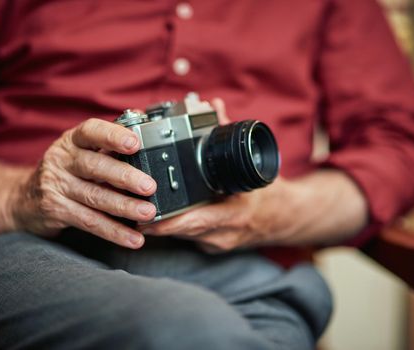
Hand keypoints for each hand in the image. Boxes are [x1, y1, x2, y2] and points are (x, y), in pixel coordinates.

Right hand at [9, 118, 156, 248]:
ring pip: (94, 197)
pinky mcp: (56, 211)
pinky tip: (134, 238)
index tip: (135, 142)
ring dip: (124, 206)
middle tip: (149, 187)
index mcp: (72, 141)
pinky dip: (114, 231)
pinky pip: (90, 222)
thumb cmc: (65, 170)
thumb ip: (109, 140)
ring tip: (148, 213)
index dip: (113, 135)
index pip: (91, 131)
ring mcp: (57, 186)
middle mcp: (62, 160)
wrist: (22, 198)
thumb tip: (143, 120)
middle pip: (95, 166)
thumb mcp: (80, 149)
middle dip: (125, 177)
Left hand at [140, 98, 283, 252]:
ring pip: (182, 237)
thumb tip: (212, 105)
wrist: (284, 220)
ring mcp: (218, 244)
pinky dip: (174, 227)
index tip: (147, 216)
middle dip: (156, 222)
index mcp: (236, 213)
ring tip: (136, 212)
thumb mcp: (249, 162)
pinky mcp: (212, 248)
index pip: (198, 220)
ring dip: (161, 226)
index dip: (170, 222)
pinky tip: (158, 219)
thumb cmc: (268, 193)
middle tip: (130, 210)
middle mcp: (225, 233)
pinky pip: (188, 238)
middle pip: (183, 231)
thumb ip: (228, 133)